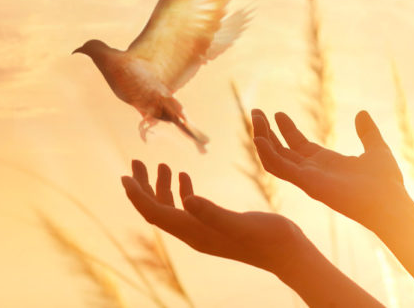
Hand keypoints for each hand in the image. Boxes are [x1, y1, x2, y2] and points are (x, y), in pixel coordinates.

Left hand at [120, 160, 314, 274]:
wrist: (289, 253)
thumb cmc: (269, 238)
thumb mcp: (239, 222)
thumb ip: (212, 212)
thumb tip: (185, 199)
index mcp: (194, 232)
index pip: (155, 214)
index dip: (137, 195)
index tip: (125, 175)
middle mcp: (194, 233)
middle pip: (157, 210)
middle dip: (143, 186)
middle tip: (136, 160)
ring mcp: (203, 230)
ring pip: (172, 208)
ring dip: (161, 186)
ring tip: (160, 163)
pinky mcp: (215, 226)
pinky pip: (189, 208)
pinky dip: (181, 191)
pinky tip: (183, 176)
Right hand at [251, 109, 408, 231]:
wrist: (390, 202)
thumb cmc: (386, 183)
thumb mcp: (376, 149)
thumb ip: (367, 132)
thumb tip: (362, 114)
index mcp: (325, 163)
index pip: (298, 145)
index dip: (287, 129)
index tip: (277, 113)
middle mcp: (312, 171)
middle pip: (281, 150)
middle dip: (267, 131)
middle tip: (256, 112)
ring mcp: (307, 178)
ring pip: (275, 158)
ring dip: (262, 138)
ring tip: (255, 117)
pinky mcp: (306, 183)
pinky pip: (280, 168)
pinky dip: (267, 154)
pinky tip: (259, 139)